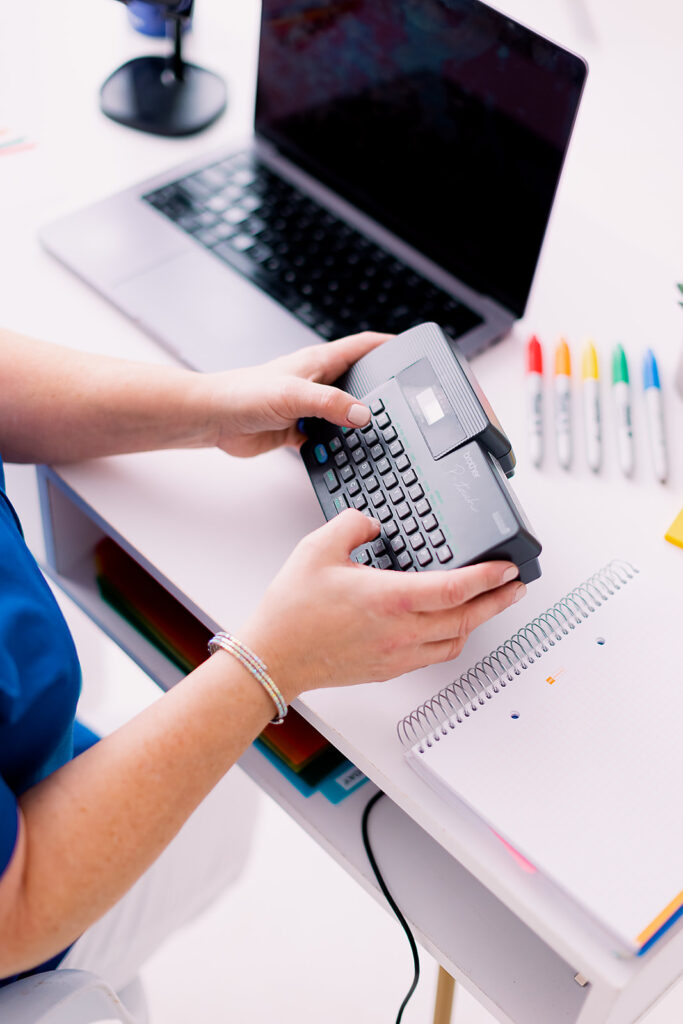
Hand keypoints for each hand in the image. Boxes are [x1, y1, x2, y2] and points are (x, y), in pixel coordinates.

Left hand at [201, 331, 390, 457]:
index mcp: (320, 362)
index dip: (391, 346)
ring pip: (345, 414)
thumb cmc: (242, 394)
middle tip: (405, 404)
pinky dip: (337, 446)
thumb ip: (330, 403)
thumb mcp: (293, 395)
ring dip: (359, 424)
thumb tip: (363, 414)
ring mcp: (309, 406)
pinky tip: (345, 455)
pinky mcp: (298, 429)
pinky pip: (327, 438)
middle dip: (382, 391)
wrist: (213, 419)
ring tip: (381, 435)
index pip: (366, 347)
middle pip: (360, 382)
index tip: (413, 351)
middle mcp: (318, 382)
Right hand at [239, 510, 526, 702]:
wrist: (273, 657)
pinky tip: (445, 629)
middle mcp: (401, 631)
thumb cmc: (292, 611)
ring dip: (475, 623)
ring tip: (485, 606)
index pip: (457, 587)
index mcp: (391, 598)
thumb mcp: (318, 548)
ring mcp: (396, 654)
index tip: (509, 568)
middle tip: (516, 588)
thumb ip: (353, 525)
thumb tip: (373, 524)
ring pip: (454, 642)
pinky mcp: (387, 669)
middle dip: (497, 602)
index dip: (489, 577)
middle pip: (467, 619)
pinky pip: (432, 656)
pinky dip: (449, 640)